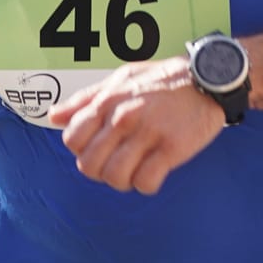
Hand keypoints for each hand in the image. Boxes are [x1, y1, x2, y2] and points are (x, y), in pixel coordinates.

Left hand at [50, 57, 224, 194]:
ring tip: (136, 169)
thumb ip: (86, 99)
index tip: (100, 148)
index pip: (72, 139)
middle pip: (89, 165)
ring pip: (115, 178)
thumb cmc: (162, 80)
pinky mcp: (172, 148)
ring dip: (124, 181)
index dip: (82, 150)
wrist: (207, 78)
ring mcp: (148, 133)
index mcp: (108, 100)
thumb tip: (54, 117)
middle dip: (101, 171)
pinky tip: (155, 172)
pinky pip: (146, 182)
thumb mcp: (120, 80)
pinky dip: (147, 184)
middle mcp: (124, 116)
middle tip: (118, 163)